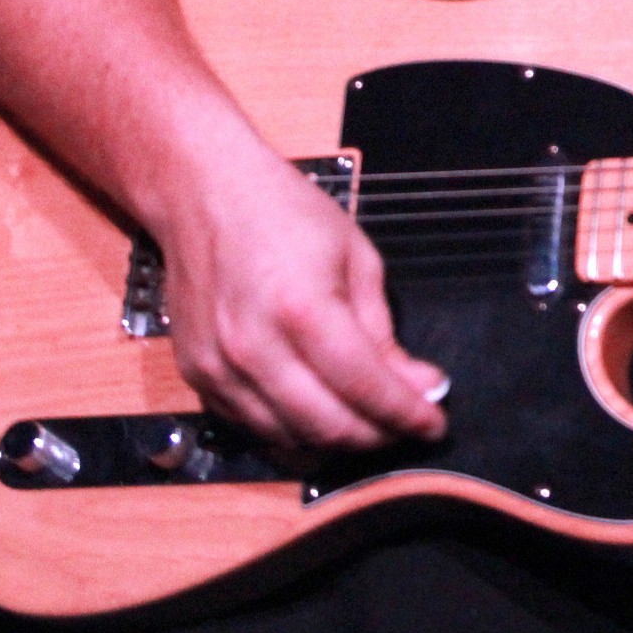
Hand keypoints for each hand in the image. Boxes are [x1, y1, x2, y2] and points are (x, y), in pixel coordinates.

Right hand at [152, 139, 448, 450]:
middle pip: (328, 426)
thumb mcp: (356, 259)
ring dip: (338, 439)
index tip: (434, 423)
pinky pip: (253, 426)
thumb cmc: (282, 213)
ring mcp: (218, 367)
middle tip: (406, 423)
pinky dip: (294, 429)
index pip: (365, 388)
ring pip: (290, 437)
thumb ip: (383, 332)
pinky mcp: (197, 376)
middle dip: (378, 435)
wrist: (204, 194)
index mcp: (301, 309)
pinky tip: (321, 410)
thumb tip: (418, 383)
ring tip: (370, 420)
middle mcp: (253, 347)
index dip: (408, 413)